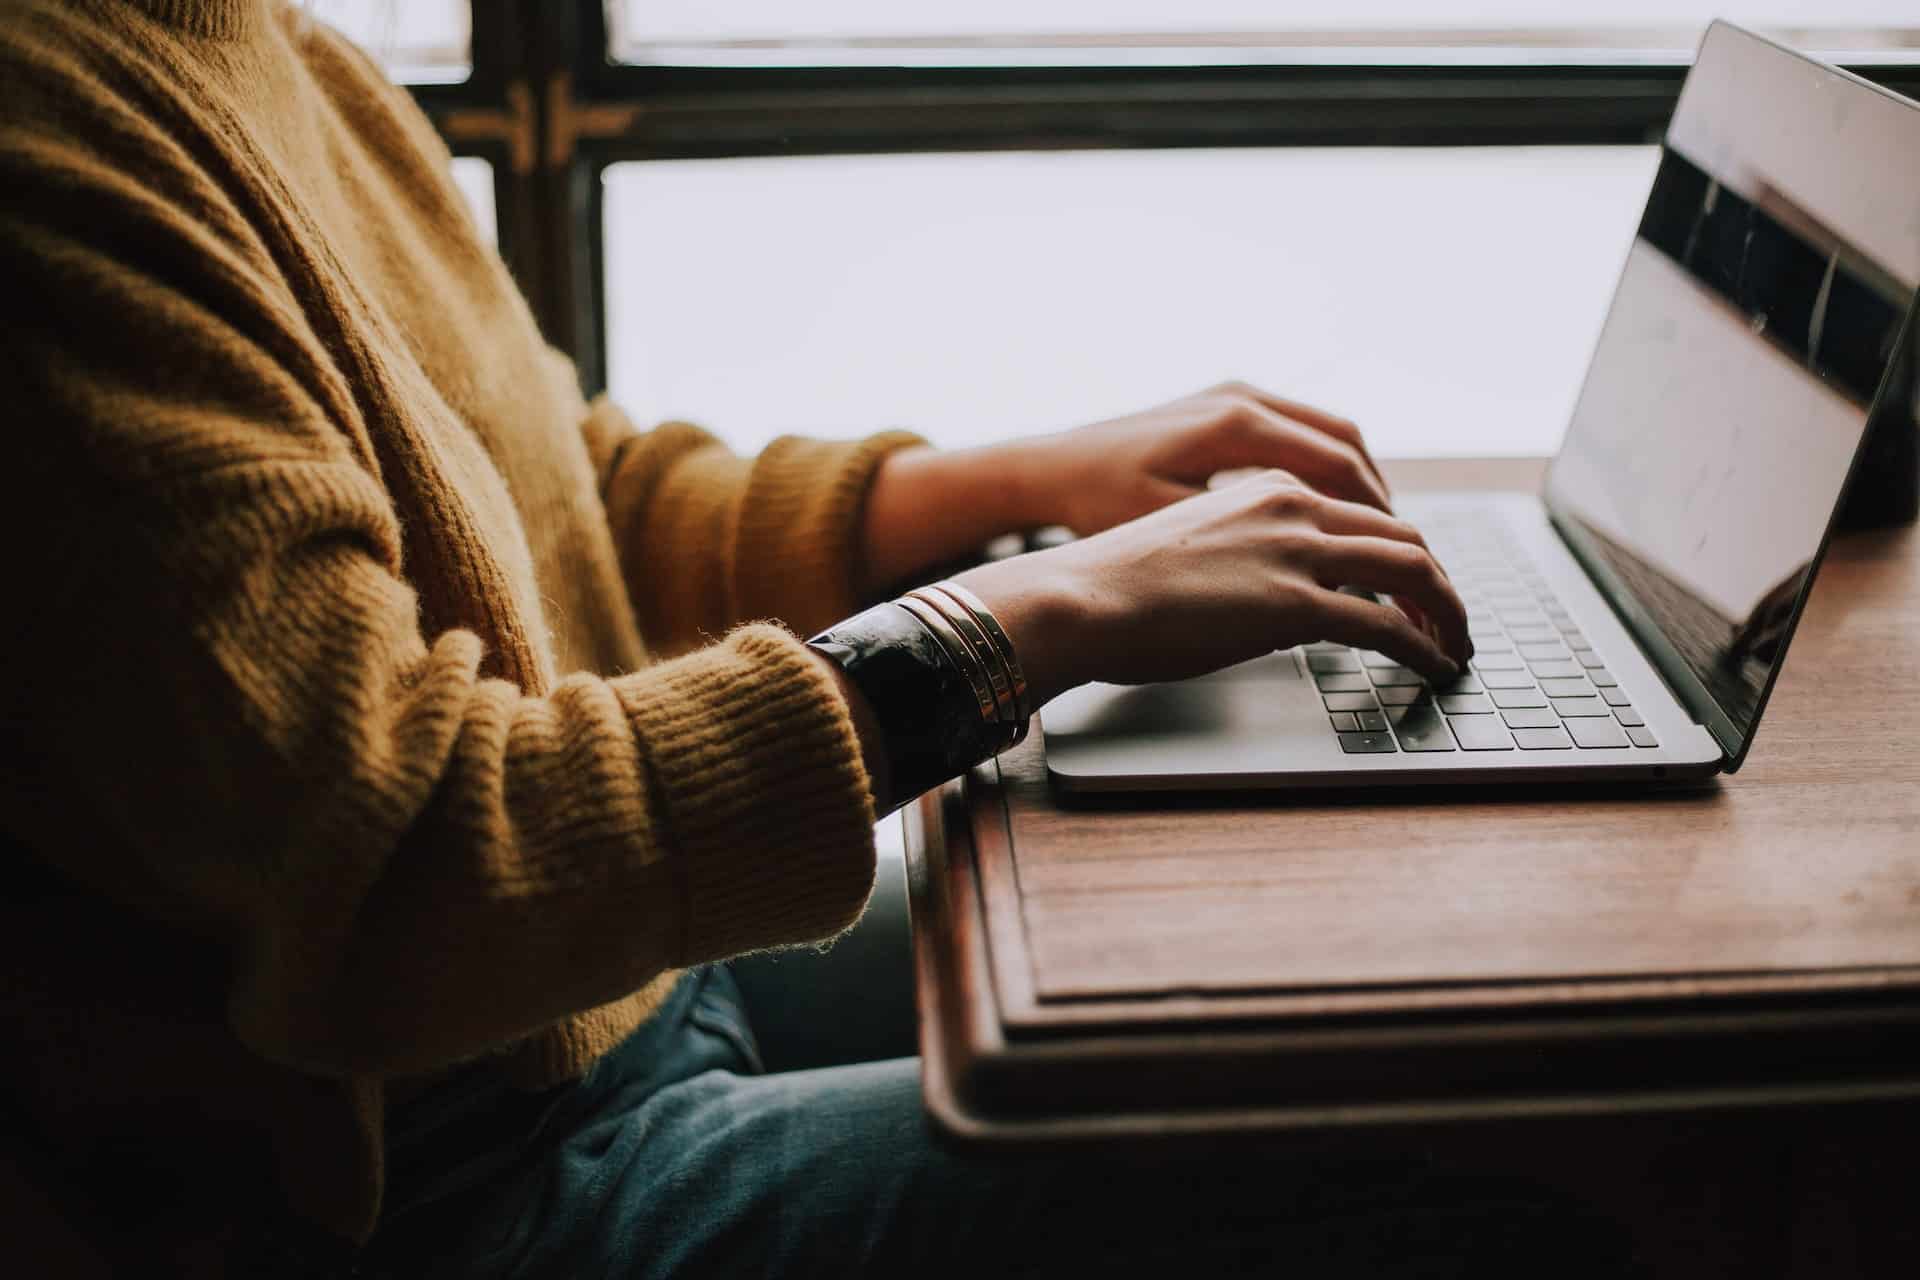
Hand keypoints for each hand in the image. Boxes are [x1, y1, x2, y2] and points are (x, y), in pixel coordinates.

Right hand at [952, 470, 1469, 709]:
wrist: (1077, 597)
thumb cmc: (1112, 584)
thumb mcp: (1191, 548)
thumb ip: (1243, 558)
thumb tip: (1267, 600)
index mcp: (1266, 487)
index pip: (1360, 512)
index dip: (1399, 552)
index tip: (1412, 587)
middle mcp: (1291, 506)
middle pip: (1401, 535)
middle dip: (1438, 581)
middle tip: (1451, 619)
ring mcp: (1296, 551)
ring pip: (1411, 570)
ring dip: (1447, 611)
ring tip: (1456, 646)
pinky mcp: (1294, 603)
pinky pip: (1387, 625)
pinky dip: (1424, 646)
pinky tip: (1433, 667)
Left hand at [1018, 381, 1391, 536]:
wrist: (1047, 468)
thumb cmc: (1097, 504)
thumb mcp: (1173, 530)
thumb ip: (1247, 543)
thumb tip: (1320, 574)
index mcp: (1236, 424)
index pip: (1339, 467)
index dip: (1378, 518)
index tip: (1398, 560)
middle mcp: (1242, 397)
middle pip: (1345, 444)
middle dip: (1380, 501)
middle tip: (1403, 552)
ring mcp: (1233, 395)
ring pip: (1327, 433)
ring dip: (1357, 483)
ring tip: (1376, 535)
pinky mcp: (1222, 404)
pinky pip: (1297, 431)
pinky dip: (1325, 468)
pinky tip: (1328, 510)